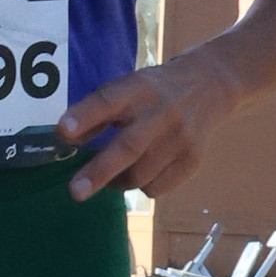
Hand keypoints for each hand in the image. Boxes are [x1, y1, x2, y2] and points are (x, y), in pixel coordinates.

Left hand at [55, 49, 237, 201]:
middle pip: (128, 146)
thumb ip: (99, 110)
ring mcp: (180, 137)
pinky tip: (142, 172)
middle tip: (76, 191)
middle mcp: (161, 112)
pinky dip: (142, 186)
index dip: (85, 116)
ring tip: (110, 177)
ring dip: (117, 182)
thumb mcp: (128, 88)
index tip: (63, 132)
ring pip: (141, 175)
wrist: (212, 85)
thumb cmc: (155, 90)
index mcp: (139, 88)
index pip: (108, 101)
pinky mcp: (193, 158)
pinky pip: (157, 187)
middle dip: (99, 171)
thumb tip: (65, 138)